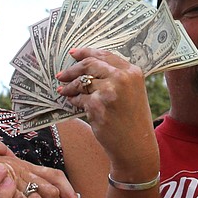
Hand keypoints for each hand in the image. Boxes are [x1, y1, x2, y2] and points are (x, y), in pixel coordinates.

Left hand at [55, 47, 158, 176]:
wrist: (136, 145)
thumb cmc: (133, 120)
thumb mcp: (133, 92)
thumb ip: (117, 76)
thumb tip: (89, 65)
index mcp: (132, 72)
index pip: (104, 55)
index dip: (86, 52)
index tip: (73, 53)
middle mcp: (122, 78)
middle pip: (89, 65)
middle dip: (72, 69)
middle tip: (61, 74)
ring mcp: (109, 91)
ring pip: (81, 82)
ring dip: (69, 86)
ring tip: (63, 90)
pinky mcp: (97, 106)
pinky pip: (79, 98)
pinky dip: (73, 100)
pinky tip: (72, 102)